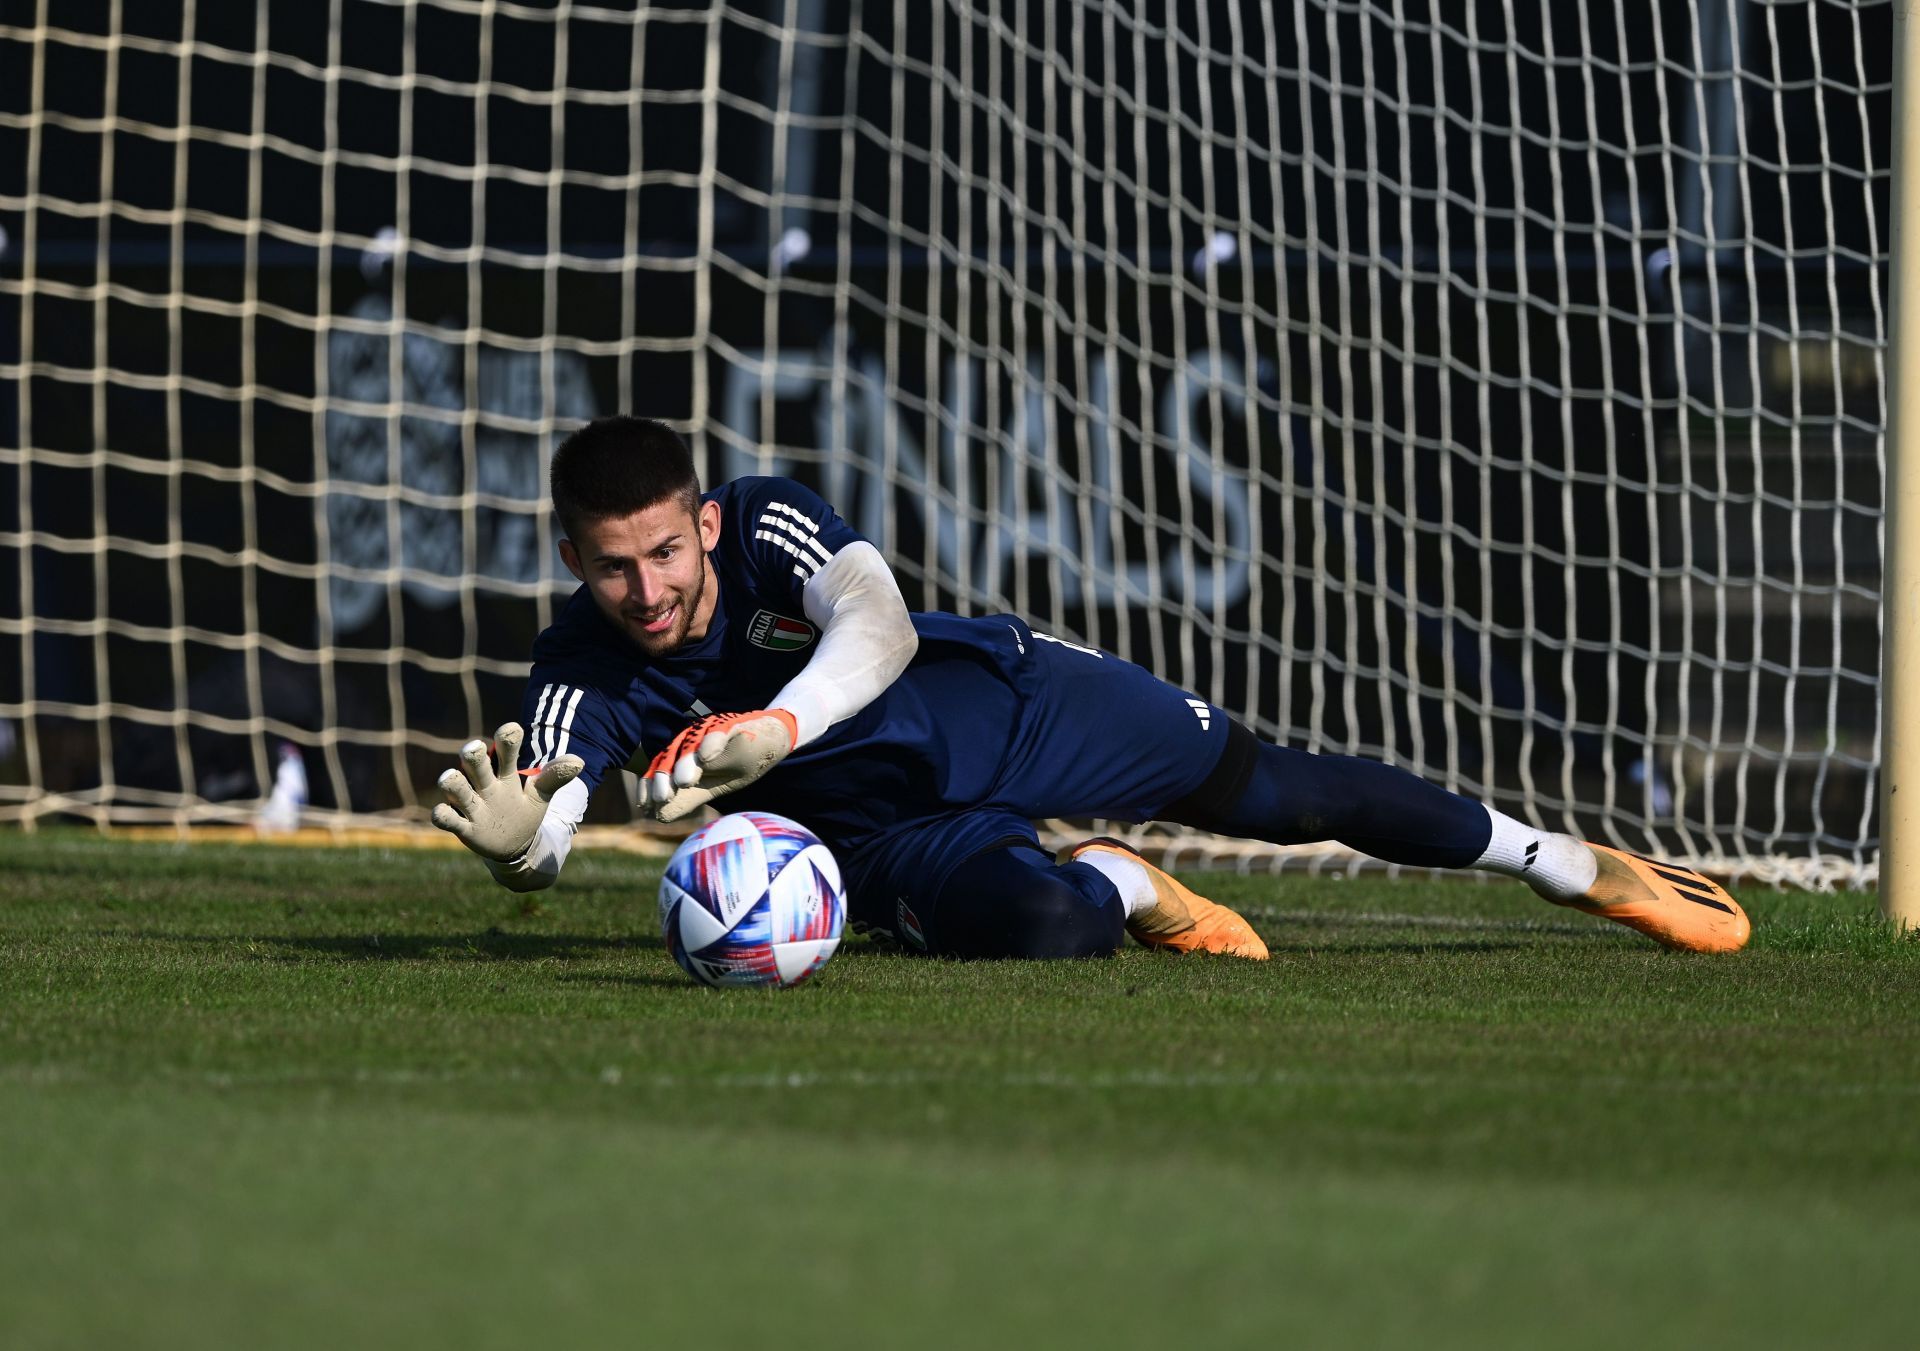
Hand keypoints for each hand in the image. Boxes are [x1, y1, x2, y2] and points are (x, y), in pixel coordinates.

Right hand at [431, 722, 583, 860]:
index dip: (506, 739)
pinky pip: (446, 819)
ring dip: (452, 782)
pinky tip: (442, 812)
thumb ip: (555, 777)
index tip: (512, 730)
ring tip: (449, 777)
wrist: (513, 844)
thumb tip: (579, 762)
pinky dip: (442, 815)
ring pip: (456, 787)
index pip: (505, 750)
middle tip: (474, 749)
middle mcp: (485, 785)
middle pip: (475, 763)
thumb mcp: (541, 795)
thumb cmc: (524, 811)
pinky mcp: (463, 827)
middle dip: (472, 755)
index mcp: (506, 774)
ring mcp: (472, 805)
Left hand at [638, 709, 796, 823]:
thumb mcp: (710, 787)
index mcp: (683, 757)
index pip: (660, 769)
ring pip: (692, 743)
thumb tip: (658, 817)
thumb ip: (686, 799)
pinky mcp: (731, 725)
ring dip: (686, 761)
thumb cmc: (737, 764)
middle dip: (665, 776)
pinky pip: (719, 731)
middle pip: (671, 755)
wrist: (770, 743)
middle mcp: (691, 742)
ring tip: (684, 781)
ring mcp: (710, 732)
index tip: (646, 805)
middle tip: (663, 796)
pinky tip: (707, 756)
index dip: (651, 785)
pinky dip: (712, 742)